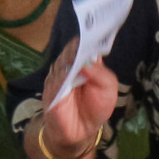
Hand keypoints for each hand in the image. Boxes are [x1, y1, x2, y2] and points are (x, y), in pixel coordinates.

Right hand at [36, 39, 116, 158]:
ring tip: (79, 56)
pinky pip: (55, 80)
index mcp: (86, 63)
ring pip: (62, 62)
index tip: (95, 27)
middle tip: (86, 41)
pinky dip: (62, 76)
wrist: (81, 131)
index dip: (90, 37)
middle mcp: (70, 66)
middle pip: (72, 50)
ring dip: (70, 59)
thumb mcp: (108, 90)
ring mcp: (59, 77)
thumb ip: (101, 74)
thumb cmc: (96, 107)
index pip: (85, 45)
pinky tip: (68, 74)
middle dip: (79, 46)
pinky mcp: (51, 91)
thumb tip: (88, 61)